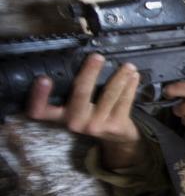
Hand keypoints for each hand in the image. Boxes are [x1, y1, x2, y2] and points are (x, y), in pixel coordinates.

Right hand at [26, 53, 144, 168]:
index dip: (38, 96)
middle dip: (90, 72)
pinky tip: (134, 76)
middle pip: (80, 93)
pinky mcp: (115, 126)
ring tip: (127, 65)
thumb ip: (74, 91)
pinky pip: (124, 101)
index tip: (43, 79)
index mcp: (61, 117)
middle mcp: (75, 122)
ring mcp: (96, 125)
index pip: (41, 110)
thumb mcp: (78, 108)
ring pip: (108, 94)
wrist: (117, 138)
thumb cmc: (93, 115)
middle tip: (97, 57)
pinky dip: (130, 86)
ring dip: (119, 77)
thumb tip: (81, 59)